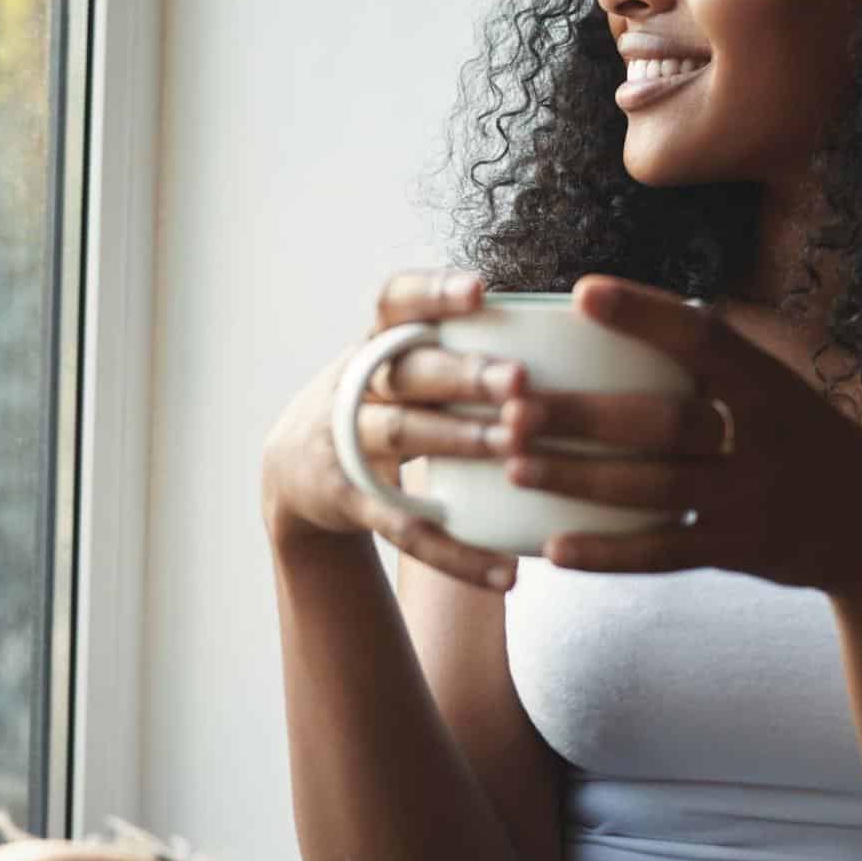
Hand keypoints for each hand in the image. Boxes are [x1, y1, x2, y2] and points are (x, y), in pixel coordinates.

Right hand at [260, 269, 535, 591]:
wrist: (291, 471)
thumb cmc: (378, 402)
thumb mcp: (395, 364)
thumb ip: (453, 348)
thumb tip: (569, 337)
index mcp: (374, 342)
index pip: (394, 302)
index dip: (432, 293)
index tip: (479, 288)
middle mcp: (355, 385)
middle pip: (408, 372)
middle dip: (464, 375)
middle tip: (520, 379)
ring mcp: (346, 443)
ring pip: (403, 435)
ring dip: (460, 440)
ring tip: (516, 447)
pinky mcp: (351, 501)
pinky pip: (406, 529)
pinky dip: (457, 554)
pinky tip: (508, 572)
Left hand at [502, 274, 861, 594]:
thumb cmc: (802, 438)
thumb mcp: (777, 386)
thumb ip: (715, 356)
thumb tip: (619, 304)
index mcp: (769, 383)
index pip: (703, 337)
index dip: (643, 314)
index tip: (580, 292)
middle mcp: (763, 438)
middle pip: (661, 423)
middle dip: (582, 415)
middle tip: (512, 406)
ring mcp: (753, 499)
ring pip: (652, 490)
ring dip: (578, 478)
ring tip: (514, 465)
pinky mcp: (739, 552)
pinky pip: (663, 553)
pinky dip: (607, 553)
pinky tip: (552, 547)